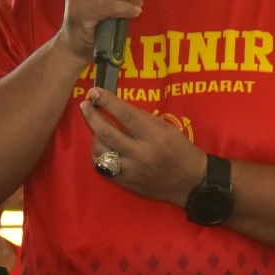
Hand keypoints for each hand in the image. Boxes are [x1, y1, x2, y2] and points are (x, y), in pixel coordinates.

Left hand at [79, 87, 206, 204]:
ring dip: (94, 136)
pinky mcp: (125, 183)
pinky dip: (99, 155)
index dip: (108, 101)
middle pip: (107, 132)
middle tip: (84, 105)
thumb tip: (119, 108)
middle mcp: (140, 154)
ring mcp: (131, 170)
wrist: (190, 182)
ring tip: (96, 128)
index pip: (126, 115)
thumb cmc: (181, 151)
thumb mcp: (168, 129)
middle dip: (92, 116)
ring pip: (101, 150)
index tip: (95, 92)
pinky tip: (101, 147)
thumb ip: (144, 119)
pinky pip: (102, 167)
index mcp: (155, 137)